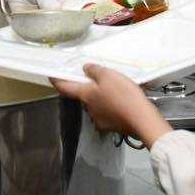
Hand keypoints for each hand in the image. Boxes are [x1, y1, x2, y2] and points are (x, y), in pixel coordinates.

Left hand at [50, 64, 172, 147]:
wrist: (141, 120)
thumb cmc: (124, 98)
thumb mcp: (108, 75)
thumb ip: (94, 70)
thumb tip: (87, 69)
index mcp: (85, 96)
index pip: (65, 88)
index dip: (57, 81)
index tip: (53, 77)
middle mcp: (90, 109)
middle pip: (84, 95)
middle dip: (90, 87)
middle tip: (101, 77)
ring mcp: (100, 119)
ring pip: (98, 103)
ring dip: (105, 95)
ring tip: (120, 87)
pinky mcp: (112, 125)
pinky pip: (110, 111)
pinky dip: (115, 104)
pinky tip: (127, 99)